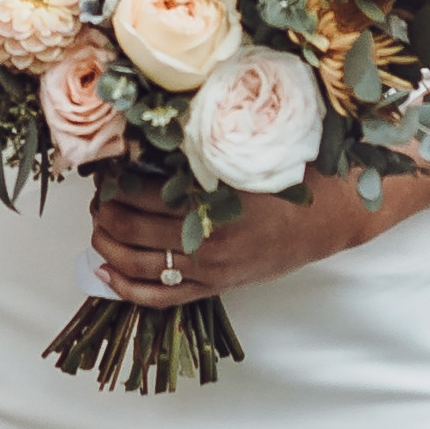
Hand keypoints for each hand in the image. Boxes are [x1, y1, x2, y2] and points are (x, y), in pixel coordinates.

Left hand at [87, 158, 429, 307]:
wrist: (333, 215)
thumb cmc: (293, 175)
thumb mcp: (249, 150)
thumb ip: (205, 144)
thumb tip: (154, 130)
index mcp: (217, 203)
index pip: (141, 193)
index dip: (113, 181)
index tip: (104, 168)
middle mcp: (209, 242)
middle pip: (131, 230)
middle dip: (104, 212)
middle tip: (97, 195)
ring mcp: (212, 270)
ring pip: (138, 266)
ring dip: (106, 246)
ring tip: (97, 225)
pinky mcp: (217, 288)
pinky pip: (160, 298)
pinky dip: (126, 289)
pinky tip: (103, 272)